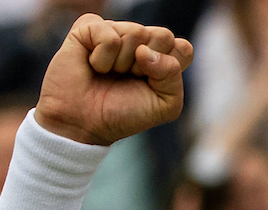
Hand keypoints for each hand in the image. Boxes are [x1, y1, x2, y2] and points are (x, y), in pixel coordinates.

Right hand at [35, 14, 192, 144]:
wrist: (84, 123)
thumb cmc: (124, 114)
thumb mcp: (165, 105)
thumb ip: (173, 76)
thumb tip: (144, 51)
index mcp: (162, 56)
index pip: (183, 49)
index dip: (170, 70)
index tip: (151, 86)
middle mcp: (140, 40)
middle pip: (163, 35)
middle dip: (147, 66)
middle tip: (128, 79)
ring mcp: (115, 31)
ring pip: (136, 32)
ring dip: (122, 64)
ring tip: (108, 74)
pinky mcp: (89, 28)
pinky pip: (108, 35)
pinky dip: (102, 57)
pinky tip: (92, 65)